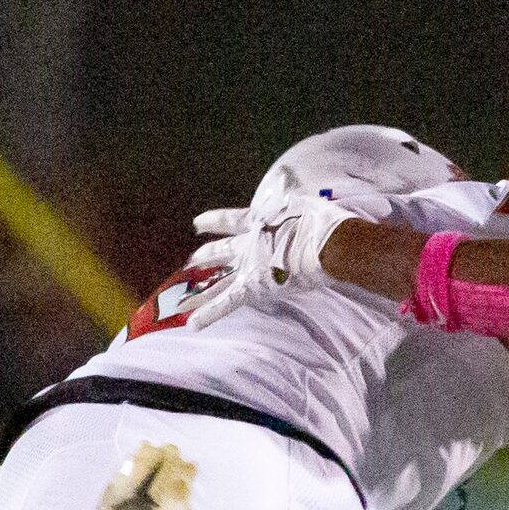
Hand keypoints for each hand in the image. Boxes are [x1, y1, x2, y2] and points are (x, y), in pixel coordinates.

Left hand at [185, 184, 389, 329]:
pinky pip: (227, 302)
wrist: (327, 242)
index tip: (199, 223)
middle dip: (207, 255)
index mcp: (261, 221)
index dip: (215, 221)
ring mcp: (249, 264)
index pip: (232, 219)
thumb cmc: (324, 223)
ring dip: (201, 288)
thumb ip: (295, 197)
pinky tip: (191, 325)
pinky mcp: (253, 284)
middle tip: (192, 259)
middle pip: (222, 251)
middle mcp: (250, 242)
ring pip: (219, 278)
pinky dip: (209, 314)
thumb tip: (299, 185)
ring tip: (182, 298)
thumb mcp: (305, 203)